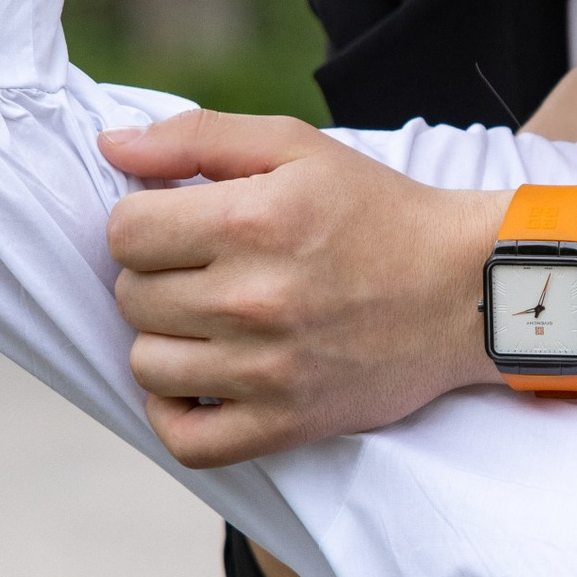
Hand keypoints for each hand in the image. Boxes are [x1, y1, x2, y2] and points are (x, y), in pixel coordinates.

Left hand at [97, 109, 491, 461]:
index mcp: (253, 220)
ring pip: (146, 364)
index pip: (124, 232)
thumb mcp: (297, 147)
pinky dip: (175, 414)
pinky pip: (185, 439)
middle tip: (206, 271)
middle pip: (131, 296)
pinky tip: (200, 381)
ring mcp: (268, 370)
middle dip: (157, 277)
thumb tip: (111, 146)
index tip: (182, 226)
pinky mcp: (285, 424)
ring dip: (165, 340)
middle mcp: (255, 298)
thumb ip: (197, 136)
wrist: (465, 290)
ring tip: (209, 323)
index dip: (144, 223)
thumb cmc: (378, 212)